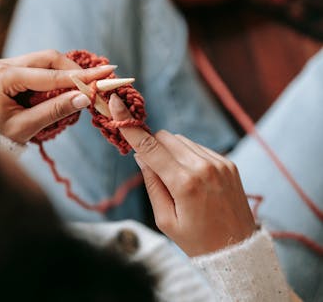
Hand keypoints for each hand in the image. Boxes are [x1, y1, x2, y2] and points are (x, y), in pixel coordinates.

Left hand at [0, 50, 115, 143]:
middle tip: (96, 81)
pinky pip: (38, 67)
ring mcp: (5, 64)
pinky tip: (64, 88)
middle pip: (48, 58)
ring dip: (64, 73)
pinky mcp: (9, 69)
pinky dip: (54, 77)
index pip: (49, 74)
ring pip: (45, 60)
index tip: (104, 74)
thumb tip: (83, 98)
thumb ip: (54, 111)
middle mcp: (3, 64)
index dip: (79, 77)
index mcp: (3, 77)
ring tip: (81, 88)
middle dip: (74, 70)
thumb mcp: (25, 127)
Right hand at [108, 94, 256, 256]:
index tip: (116, 104)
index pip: (150, 147)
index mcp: (184, 183)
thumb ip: (152, 183)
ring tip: (174, 179)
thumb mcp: (165, 219)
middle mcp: (203, 167)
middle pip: (166, 137)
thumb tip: (141, 156)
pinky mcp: (228, 163)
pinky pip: (198, 148)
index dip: (130, 126)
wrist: (236, 250)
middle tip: (151, 165)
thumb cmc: (195, 240)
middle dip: (153, 145)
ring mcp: (219, 163)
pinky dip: (187, 156)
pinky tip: (190, 178)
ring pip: (182, 140)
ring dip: (170, 150)